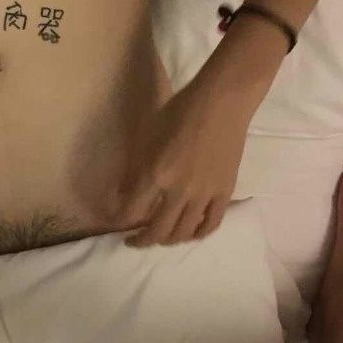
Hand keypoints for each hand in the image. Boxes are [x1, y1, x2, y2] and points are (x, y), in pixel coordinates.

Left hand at [118, 75, 252, 246]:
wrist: (222, 102)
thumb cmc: (179, 111)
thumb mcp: (147, 136)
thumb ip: (135, 169)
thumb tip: (124, 195)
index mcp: (155, 174)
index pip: (132, 213)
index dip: (121, 224)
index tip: (118, 226)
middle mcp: (178, 191)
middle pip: (158, 231)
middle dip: (143, 240)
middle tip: (136, 240)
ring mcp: (204, 194)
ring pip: (184, 232)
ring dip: (169, 240)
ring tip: (162, 237)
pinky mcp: (224, 192)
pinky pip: (211, 224)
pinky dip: (198, 233)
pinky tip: (190, 232)